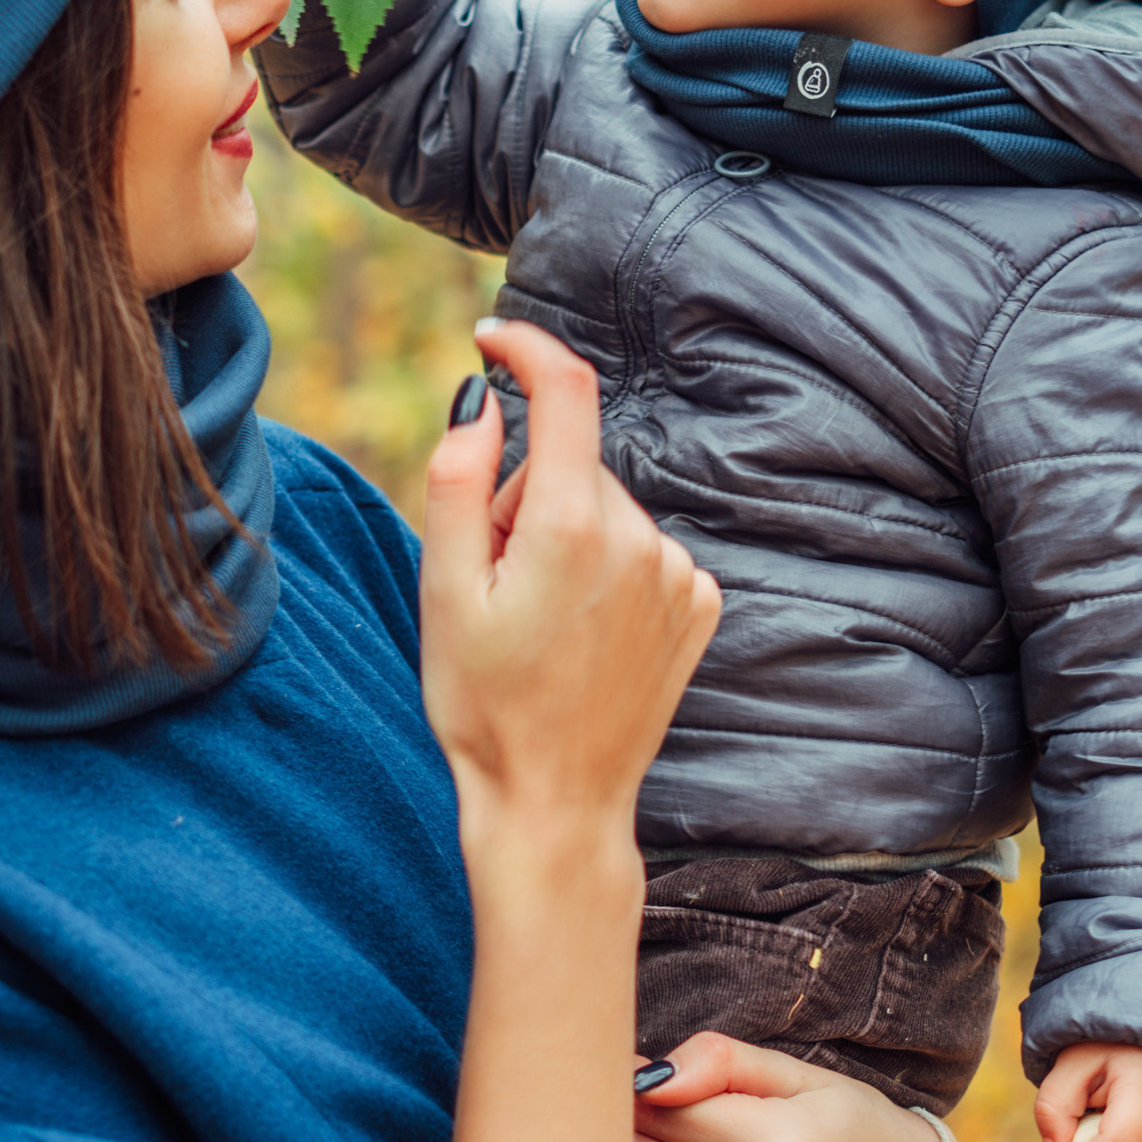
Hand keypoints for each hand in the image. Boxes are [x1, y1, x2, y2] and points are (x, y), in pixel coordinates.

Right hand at [421, 320, 718, 850]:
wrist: (553, 802)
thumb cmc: (482, 703)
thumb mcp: (442, 591)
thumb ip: (457, 479)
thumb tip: (483, 400)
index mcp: (571, 526)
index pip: (564, 389)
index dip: (525, 347)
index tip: (490, 339)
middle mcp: (640, 538)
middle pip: (570, 463)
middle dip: (523, 494)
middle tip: (491, 578)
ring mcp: (678, 573)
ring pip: (605, 507)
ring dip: (566, 535)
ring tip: (539, 620)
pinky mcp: (700, 604)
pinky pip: (643, 548)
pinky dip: (608, 568)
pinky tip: (583, 632)